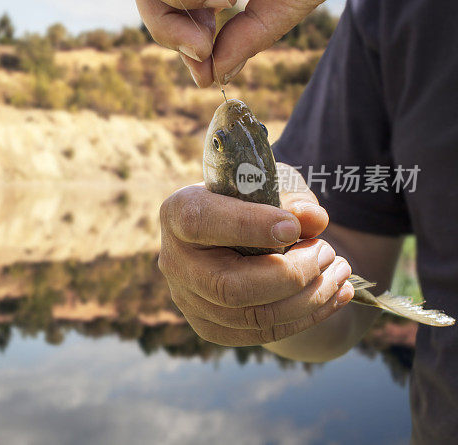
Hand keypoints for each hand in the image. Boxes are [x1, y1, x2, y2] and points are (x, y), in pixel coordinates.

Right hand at [158, 163, 354, 345]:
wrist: (232, 234)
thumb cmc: (248, 200)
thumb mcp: (268, 183)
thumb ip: (289, 197)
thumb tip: (313, 220)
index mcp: (178, 212)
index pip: (201, 223)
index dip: (248, 226)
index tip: (293, 227)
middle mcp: (174, 261)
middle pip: (228, 286)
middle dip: (291, 275)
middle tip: (329, 252)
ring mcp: (188, 300)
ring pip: (251, 316)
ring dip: (308, 298)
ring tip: (341, 271)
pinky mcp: (210, 327)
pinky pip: (261, 332)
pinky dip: (307, 317)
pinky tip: (336, 295)